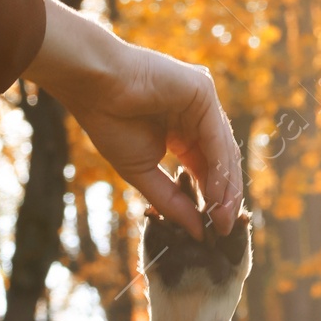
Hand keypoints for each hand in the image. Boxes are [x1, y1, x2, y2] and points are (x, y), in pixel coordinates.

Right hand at [28, 0, 240, 237]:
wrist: (95, 87)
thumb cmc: (110, 123)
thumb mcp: (144, 174)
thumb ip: (173, 203)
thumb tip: (200, 233)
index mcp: (184, 133)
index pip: (208, 170)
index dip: (214, 201)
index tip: (216, 233)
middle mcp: (197, 116)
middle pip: (222, 162)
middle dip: (224, 198)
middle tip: (224, 231)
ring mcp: (202, 101)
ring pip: (224, 151)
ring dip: (225, 188)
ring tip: (221, 219)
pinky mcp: (203, 90)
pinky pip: (217, 137)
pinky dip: (219, 168)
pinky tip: (215, 195)